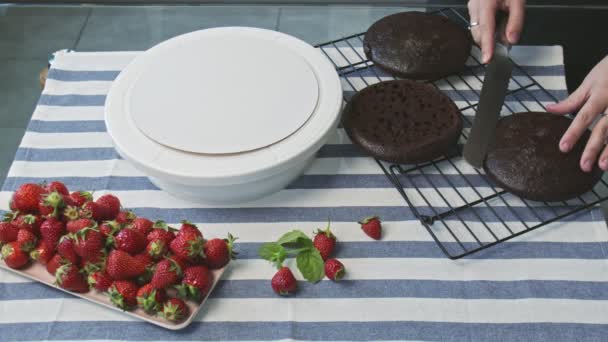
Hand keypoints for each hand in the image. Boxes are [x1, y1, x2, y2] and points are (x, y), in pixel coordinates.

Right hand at [467, 0, 525, 62]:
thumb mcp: (518, 0)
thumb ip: (516, 21)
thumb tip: (511, 40)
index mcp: (486, 2)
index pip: (486, 29)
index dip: (487, 45)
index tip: (488, 59)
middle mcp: (475, 5)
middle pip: (478, 32)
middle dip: (489, 43)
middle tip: (504, 47)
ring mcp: (472, 6)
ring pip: (476, 30)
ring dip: (488, 37)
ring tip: (503, 32)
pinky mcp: (473, 8)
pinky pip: (477, 24)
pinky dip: (487, 30)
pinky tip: (497, 26)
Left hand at [547, 56, 607, 171]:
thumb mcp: (589, 82)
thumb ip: (572, 100)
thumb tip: (549, 109)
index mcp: (601, 95)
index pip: (584, 116)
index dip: (574, 132)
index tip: (563, 147)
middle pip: (603, 129)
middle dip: (594, 148)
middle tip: (583, 166)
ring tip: (603, 166)